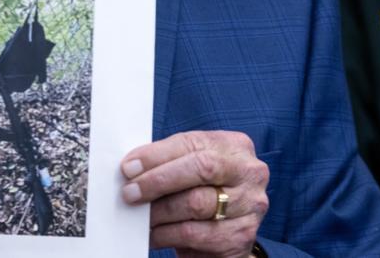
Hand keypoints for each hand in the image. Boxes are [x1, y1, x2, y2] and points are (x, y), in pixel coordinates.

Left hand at [120, 130, 268, 257]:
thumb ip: (170, 161)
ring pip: (196, 203)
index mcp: (235, 146)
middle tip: (130, 192)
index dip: (157, 155)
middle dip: (159, 180)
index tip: (129, 168)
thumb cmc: (205, 192)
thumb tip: (132, 167)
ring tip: (139, 215)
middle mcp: (249, 172)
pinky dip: (166, 234)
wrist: (228, 232)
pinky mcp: (240, 235)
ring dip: (159, 211)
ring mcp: (249, 205)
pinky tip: (152, 234)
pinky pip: (195, 233)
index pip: (192, 144)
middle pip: (201, 169)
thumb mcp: (193, 168)